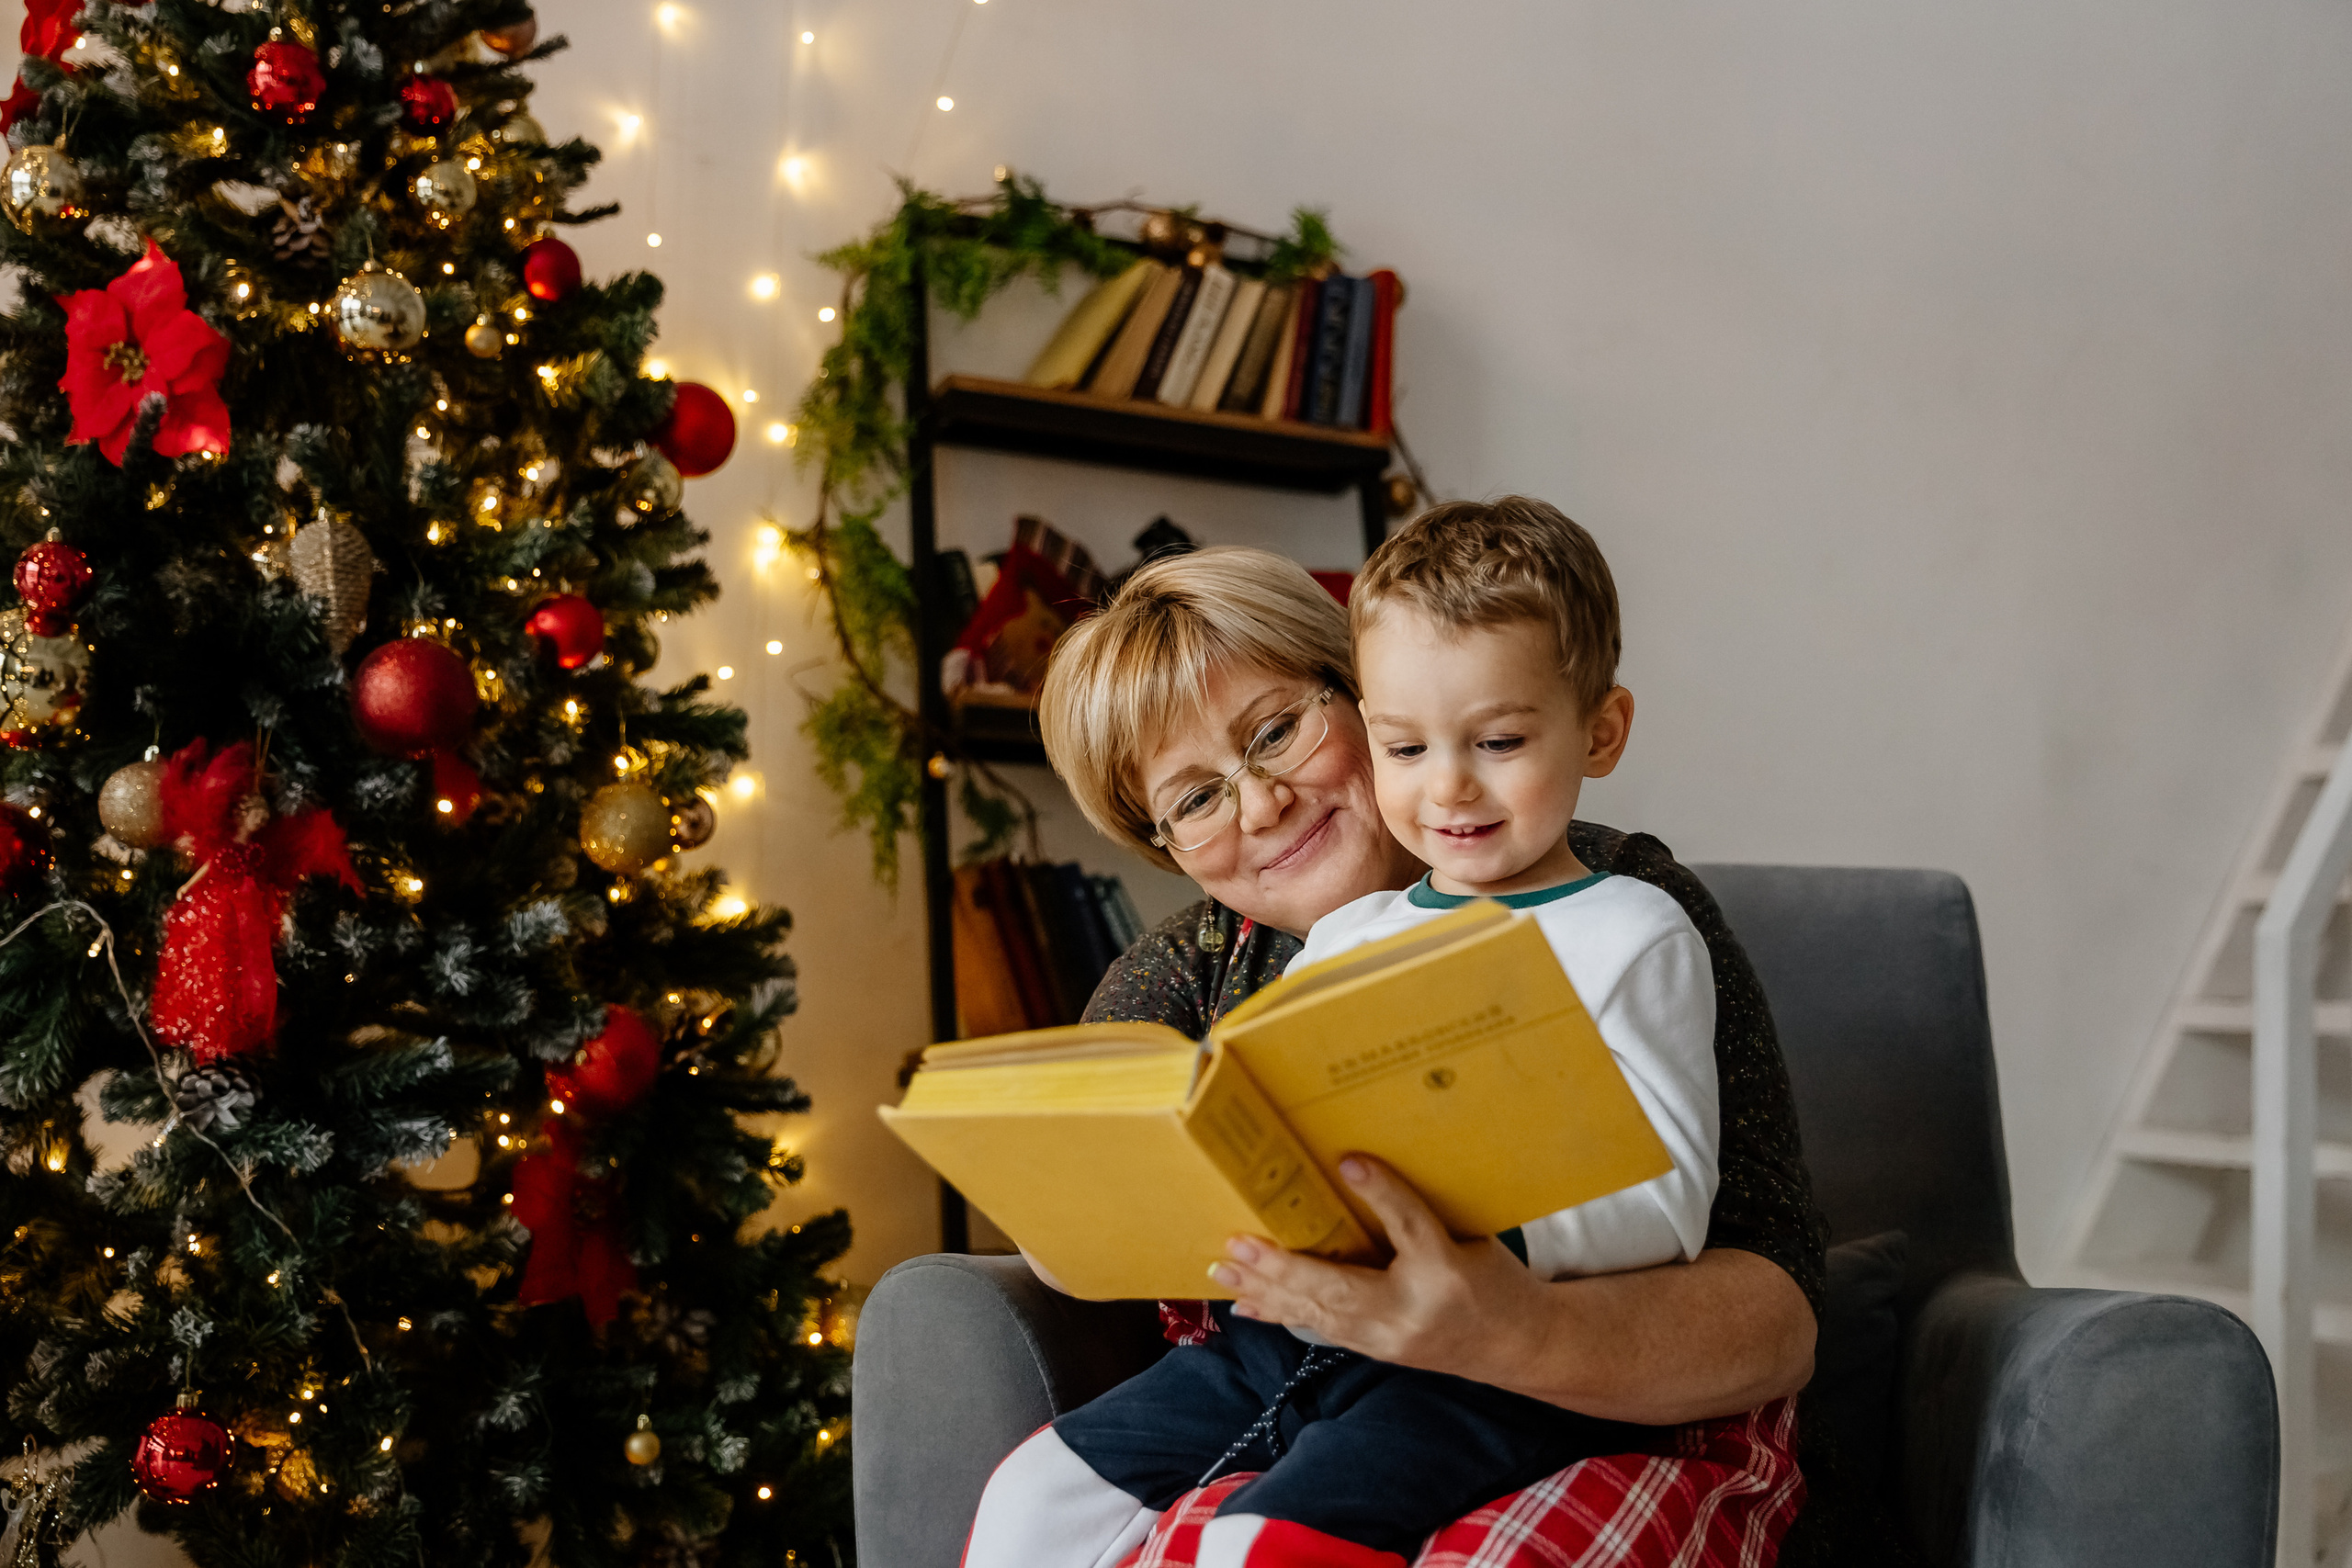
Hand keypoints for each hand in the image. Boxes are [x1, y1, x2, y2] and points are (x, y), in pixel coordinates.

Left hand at [1206, 1154, 1548, 1379]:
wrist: (1517, 1346)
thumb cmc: (1494, 1282)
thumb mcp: (1469, 1237)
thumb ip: (1419, 1212)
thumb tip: (1359, 1167)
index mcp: (1447, 1273)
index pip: (1410, 1227)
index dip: (1382, 1192)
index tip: (1350, 1162)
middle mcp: (1411, 1313)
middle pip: (1340, 1288)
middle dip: (1283, 1268)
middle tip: (1239, 1245)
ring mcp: (1388, 1340)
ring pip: (1318, 1313)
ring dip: (1267, 1290)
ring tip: (1224, 1270)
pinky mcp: (1375, 1351)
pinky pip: (1320, 1329)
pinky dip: (1281, 1312)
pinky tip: (1247, 1304)